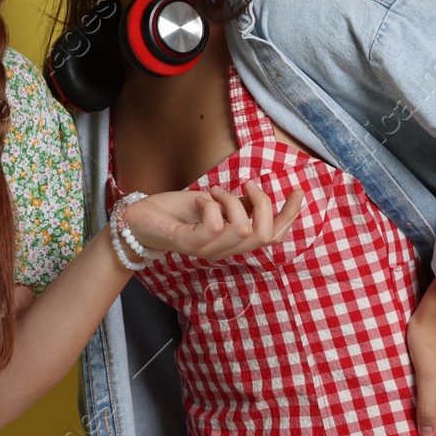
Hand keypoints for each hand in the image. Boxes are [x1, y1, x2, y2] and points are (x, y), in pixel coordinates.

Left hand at [124, 181, 303, 262]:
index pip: (273, 237)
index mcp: (233, 241)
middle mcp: (224, 250)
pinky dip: (212, 205)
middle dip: (264, 204)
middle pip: (266, 236)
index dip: (290, 216)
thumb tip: (259, 195)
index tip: (298, 191)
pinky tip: (201, 200)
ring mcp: (208, 250)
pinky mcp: (190, 244)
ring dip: (231, 200)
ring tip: (213, 192)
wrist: (137, 221)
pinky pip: (215, 226)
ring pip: (242, 228)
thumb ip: (237, 204)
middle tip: (247, 184)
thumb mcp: (213, 203)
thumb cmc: (174, 212)